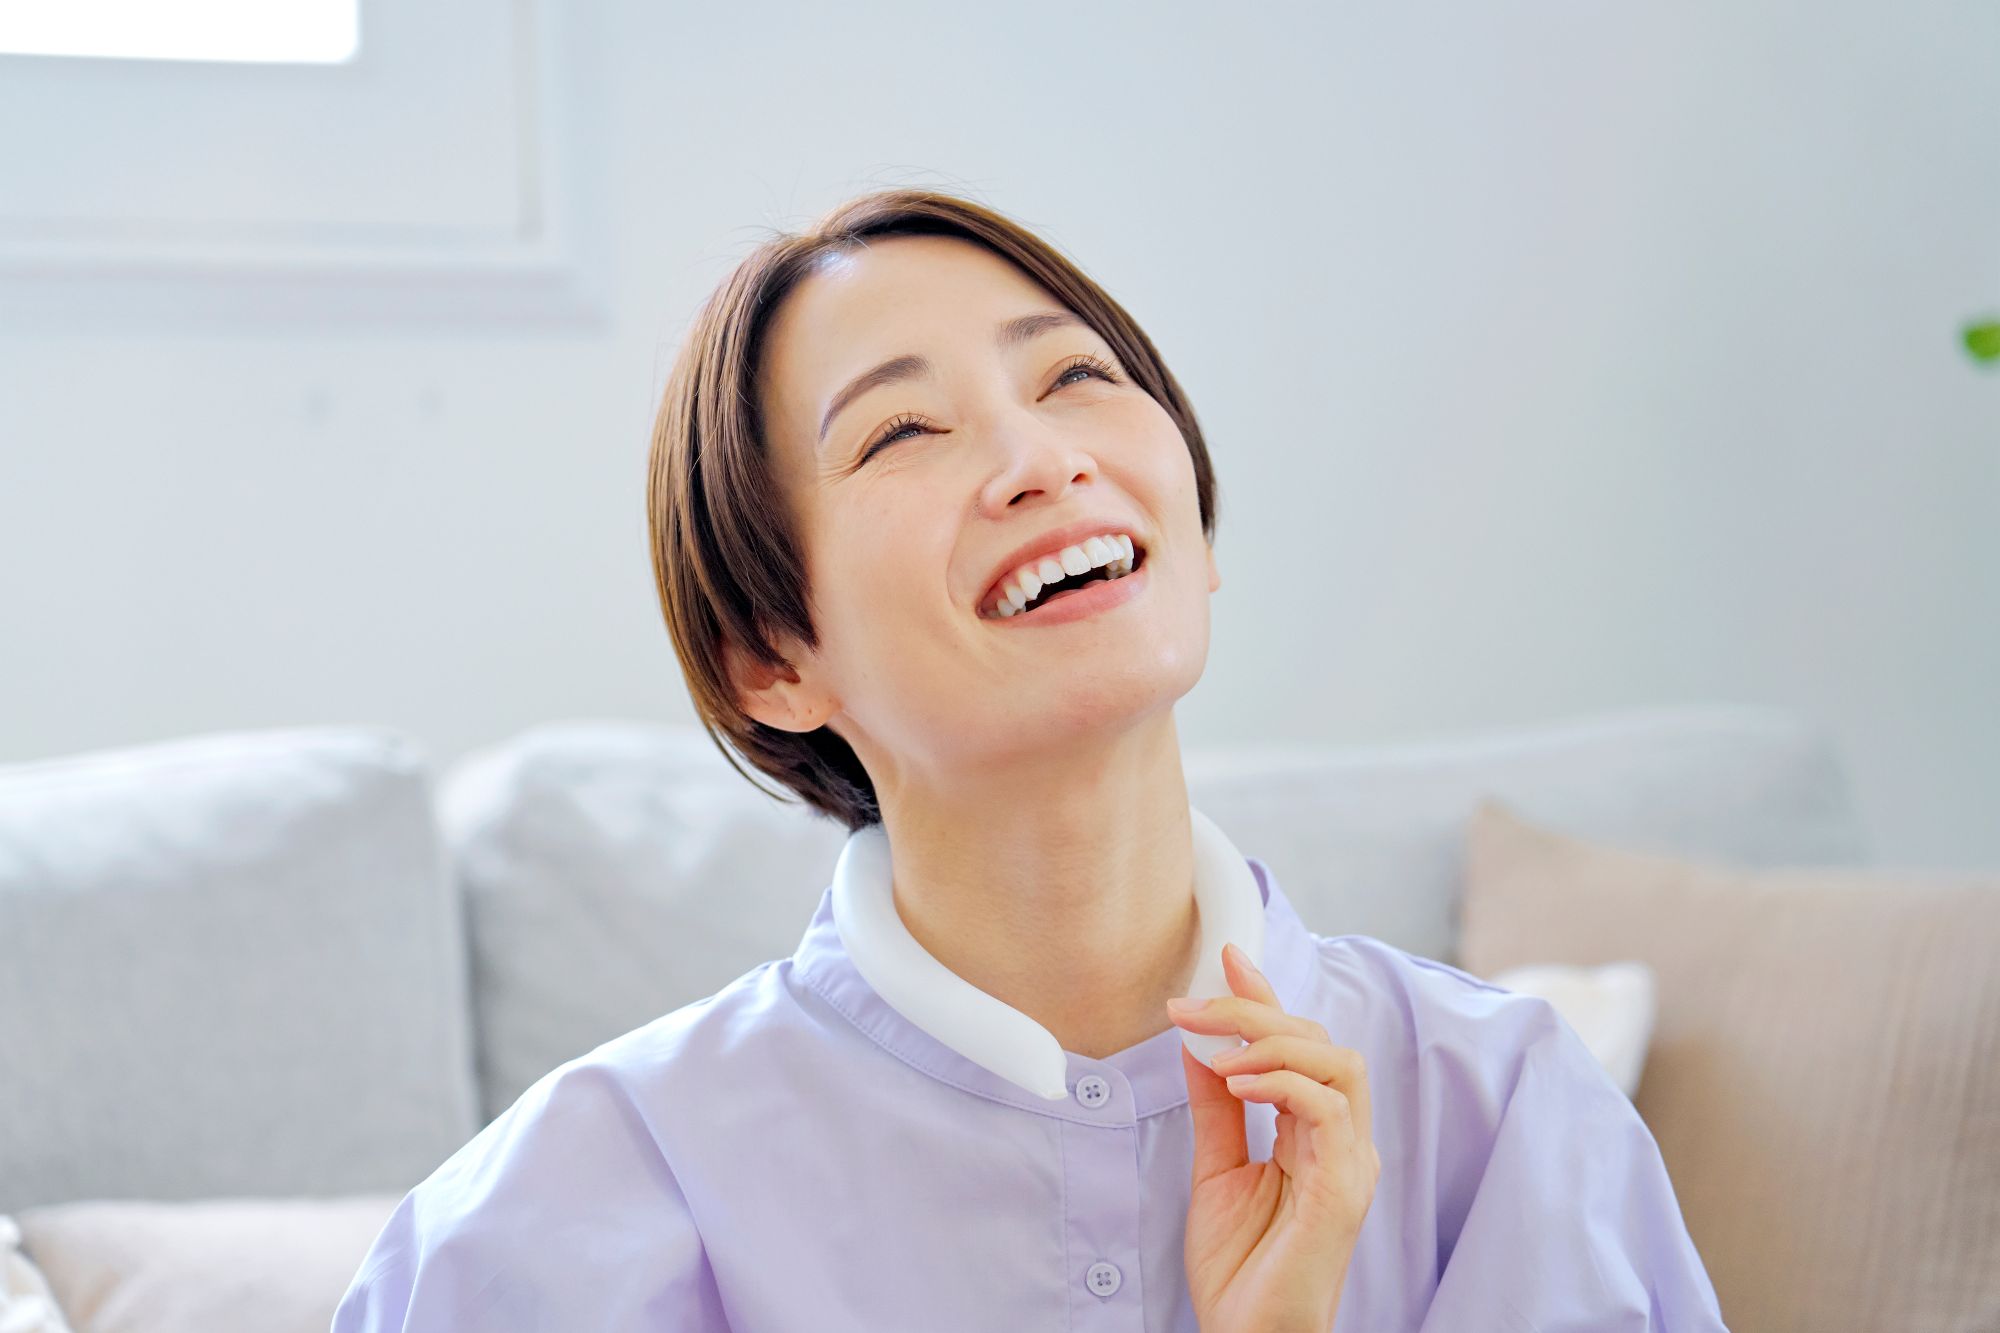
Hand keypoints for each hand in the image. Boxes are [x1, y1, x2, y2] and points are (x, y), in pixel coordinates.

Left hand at [1166, 942, 1379, 1332]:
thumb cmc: (1241, 1270)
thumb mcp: (1216, 1169)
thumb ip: (1215, 1109)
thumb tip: (1199, 1044)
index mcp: (1315, 1134)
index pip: (1299, 1046)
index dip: (1266, 998)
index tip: (1226, 959)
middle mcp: (1342, 1142)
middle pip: (1320, 1042)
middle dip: (1255, 1012)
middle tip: (1195, 1008)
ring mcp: (1350, 1163)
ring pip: (1336, 1062)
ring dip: (1272, 1042)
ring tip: (1219, 1054)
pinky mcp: (1344, 1188)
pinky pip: (1327, 1109)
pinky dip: (1283, 1083)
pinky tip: (1238, 1084)